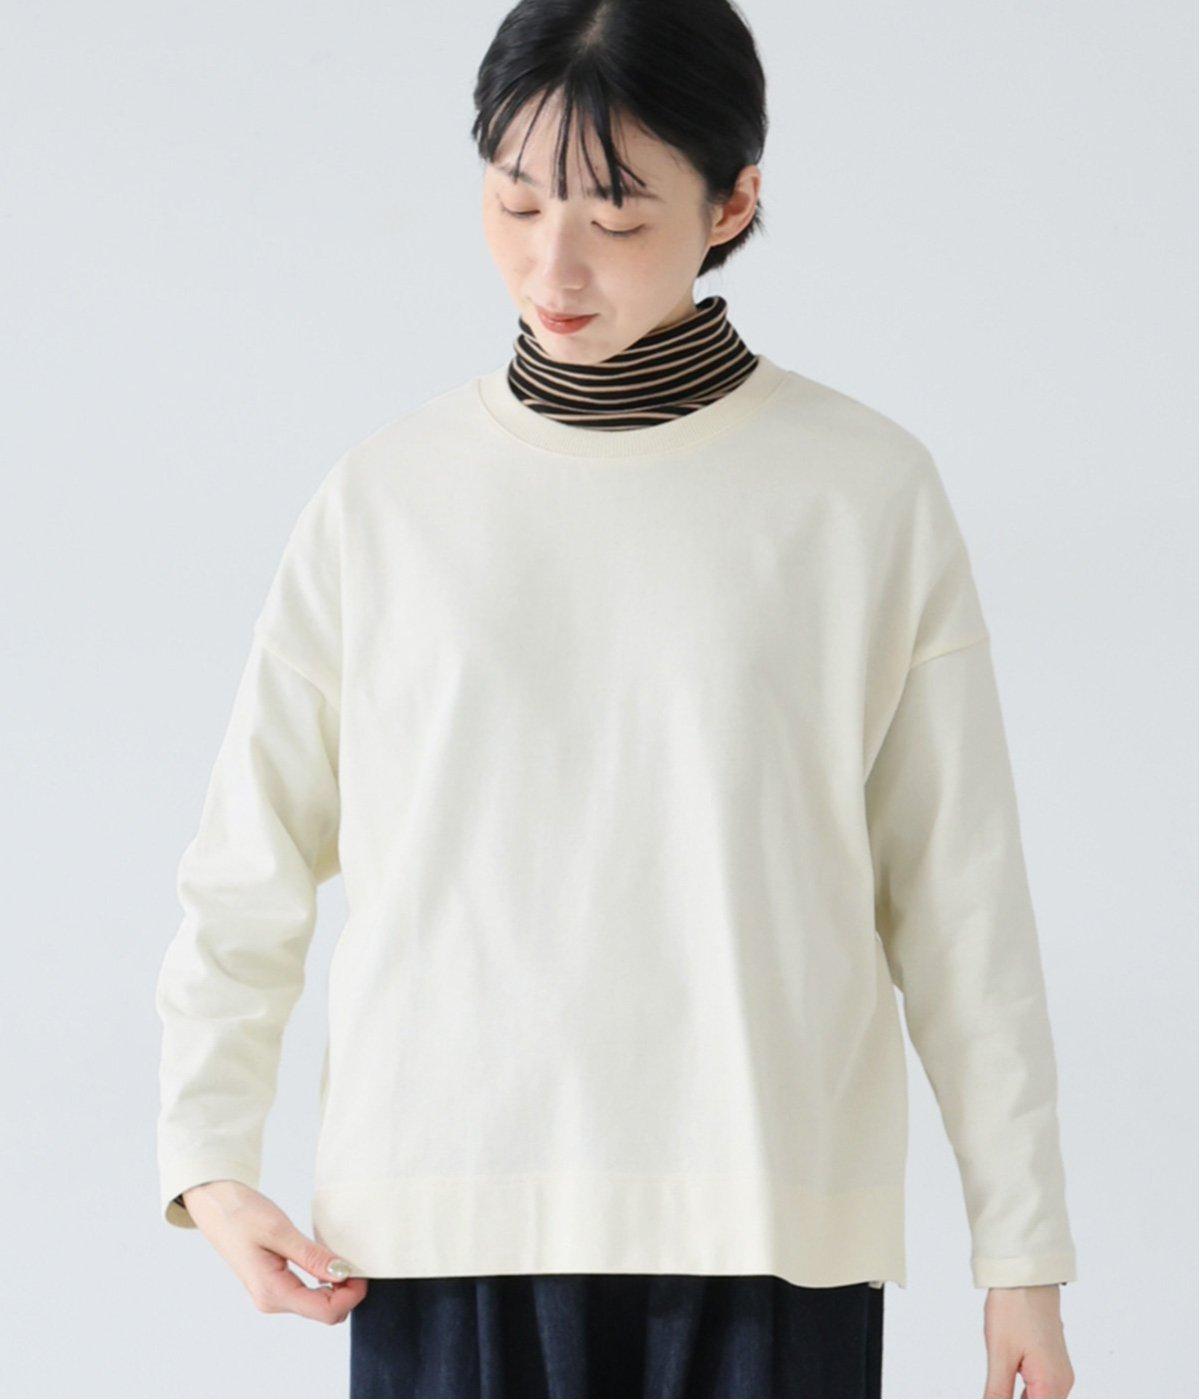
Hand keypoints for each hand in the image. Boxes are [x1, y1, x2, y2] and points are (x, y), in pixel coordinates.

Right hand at [181, 1180, 367, 1323]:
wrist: (213, 1204)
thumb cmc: (240, 1214)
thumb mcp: (280, 1231)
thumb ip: (312, 1256)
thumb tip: (344, 1274)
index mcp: (273, 1292)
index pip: (326, 1312)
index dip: (351, 1295)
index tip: (362, 1269)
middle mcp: (272, 1301)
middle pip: (324, 1312)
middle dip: (347, 1292)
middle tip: (355, 1260)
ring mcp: (272, 1295)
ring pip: (317, 1305)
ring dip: (336, 1287)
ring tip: (342, 1257)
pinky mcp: (273, 1284)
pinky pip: (308, 1293)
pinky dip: (324, 1281)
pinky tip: (327, 1261)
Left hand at [982, 1284, 1074, 1397]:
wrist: (1027, 1276)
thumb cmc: (1014, 1308)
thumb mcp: (1000, 1355)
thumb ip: (997, 1393)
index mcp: (1052, 1385)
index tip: (999, 1393)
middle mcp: (1062, 1383)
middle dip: (1015, 1399)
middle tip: (996, 1390)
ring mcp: (1059, 1373)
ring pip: (1040, 1399)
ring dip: (1019, 1397)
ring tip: (999, 1386)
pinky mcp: (1052, 1363)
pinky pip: (1040, 1390)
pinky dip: (1025, 1395)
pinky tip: (1006, 1390)